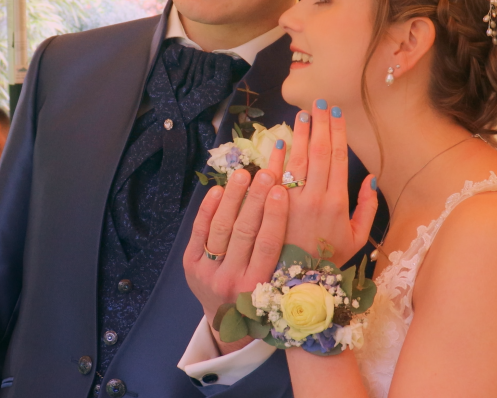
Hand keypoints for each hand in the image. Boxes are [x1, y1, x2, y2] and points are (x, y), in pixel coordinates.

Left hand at [183, 146, 289, 353]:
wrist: (225, 322)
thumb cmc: (261, 299)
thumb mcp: (278, 287)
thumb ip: (290, 259)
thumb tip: (307, 217)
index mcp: (259, 286)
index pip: (268, 245)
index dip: (275, 216)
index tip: (282, 190)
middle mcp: (232, 280)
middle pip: (244, 232)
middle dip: (255, 200)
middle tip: (266, 173)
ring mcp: (208, 272)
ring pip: (221, 228)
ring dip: (233, 198)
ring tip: (243, 174)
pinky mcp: (190, 264)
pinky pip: (199, 231)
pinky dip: (208, 209)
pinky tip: (219, 189)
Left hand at [282, 101, 378, 265]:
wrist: (295, 284)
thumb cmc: (328, 261)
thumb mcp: (357, 239)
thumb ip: (367, 208)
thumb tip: (369, 179)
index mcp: (337, 203)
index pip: (336, 158)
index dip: (336, 133)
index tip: (335, 113)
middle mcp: (314, 197)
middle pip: (316, 152)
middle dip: (318, 125)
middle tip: (318, 103)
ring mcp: (290, 201)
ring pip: (295, 159)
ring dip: (298, 134)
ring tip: (300, 114)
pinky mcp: (271, 207)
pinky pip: (274, 176)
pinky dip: (276, 157)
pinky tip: (279, 142)